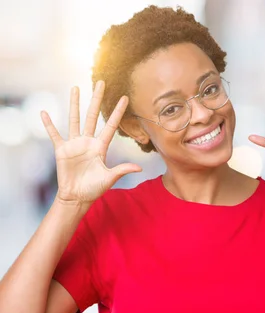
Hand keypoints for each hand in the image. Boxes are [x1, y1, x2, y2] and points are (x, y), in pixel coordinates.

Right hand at [41, 81, 141, 204]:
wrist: (77, 197)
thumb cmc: (94, 188)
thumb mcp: (110, 178)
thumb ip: (122, 170)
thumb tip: (139, 169)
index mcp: (101, 146)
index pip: (111, 125)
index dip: (118, 112)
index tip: (125, 97)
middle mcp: (88, 141)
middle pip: (93, 116)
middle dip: (97, 99)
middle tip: (101, 82)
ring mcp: (74, 144)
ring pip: (74, 119)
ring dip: (74, 104)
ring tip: (75, 88)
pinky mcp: (62, 150)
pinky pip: (54, 134)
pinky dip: (49, 124)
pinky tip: (44, 113)